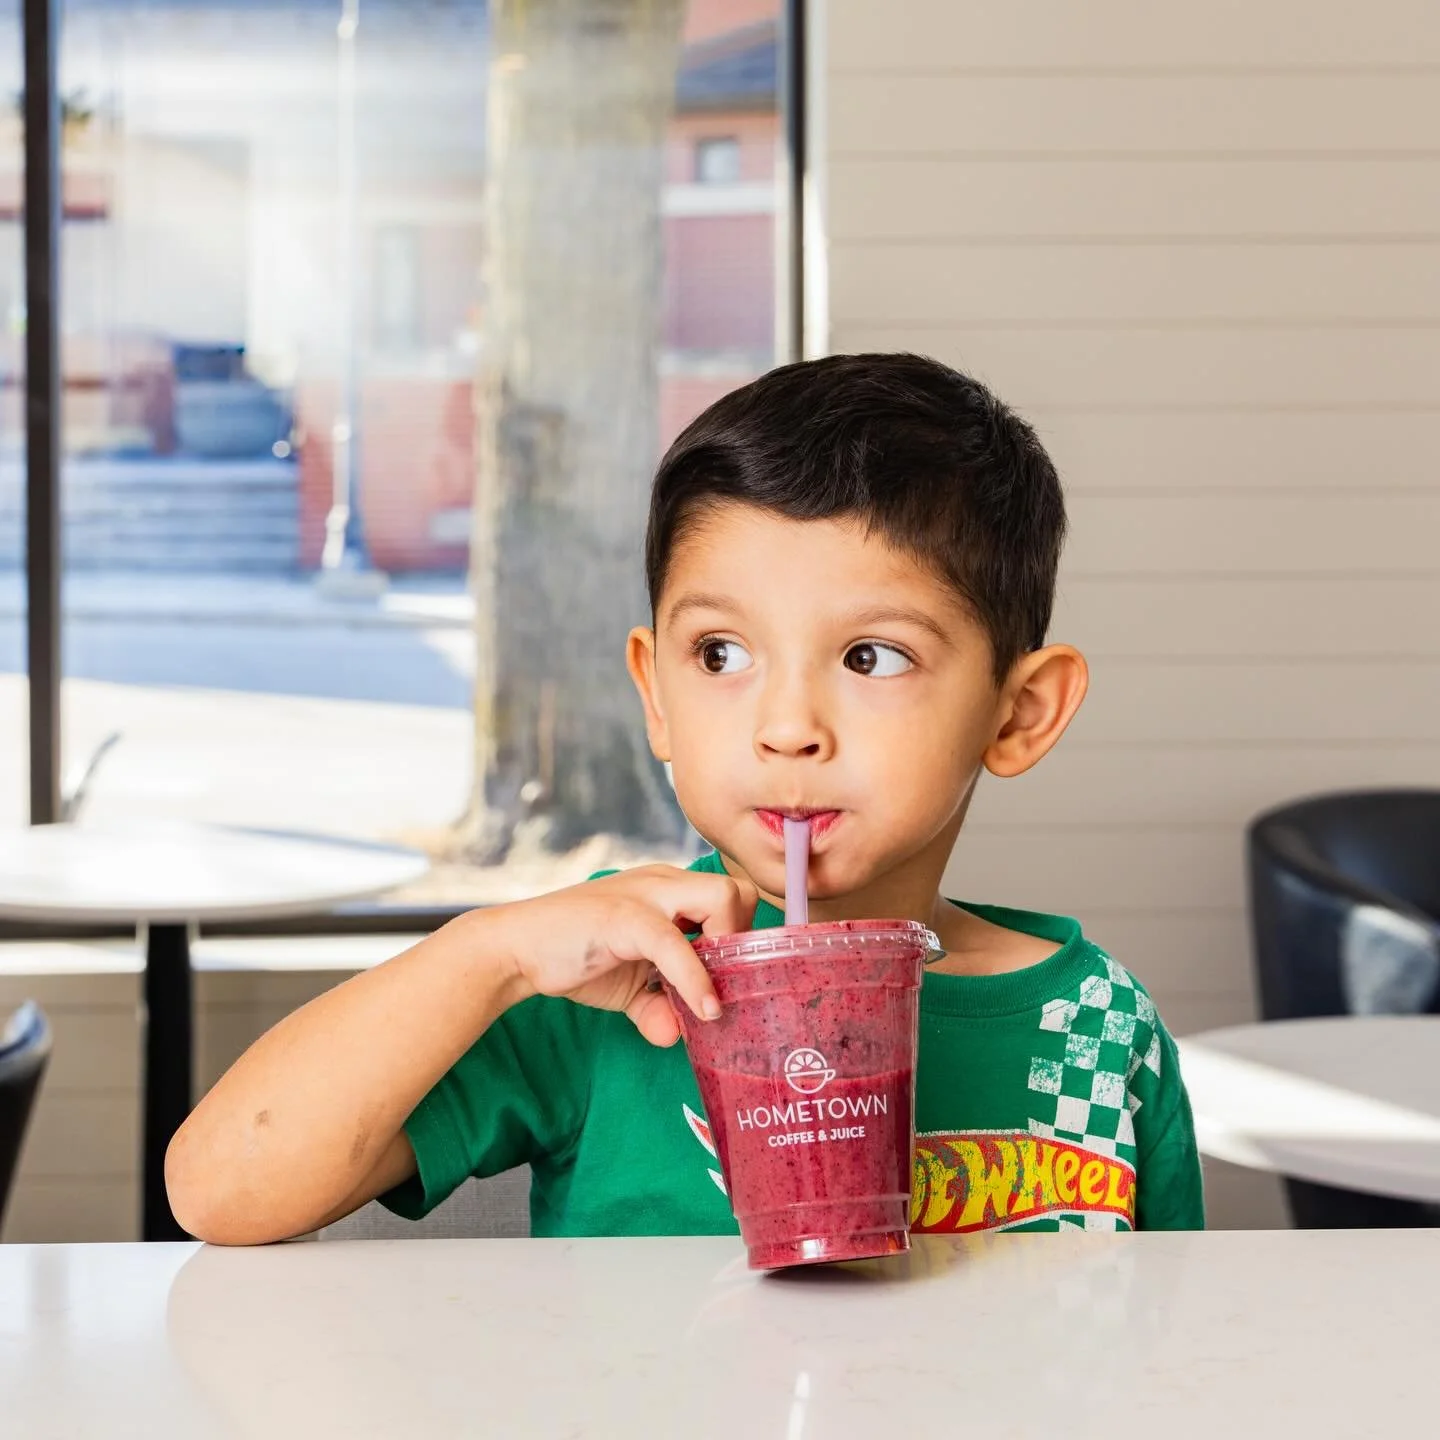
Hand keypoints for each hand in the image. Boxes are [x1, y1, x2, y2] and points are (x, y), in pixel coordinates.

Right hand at [490, 865, 757, 1046]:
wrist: (514, 949)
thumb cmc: (574, 958)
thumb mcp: (628, 990)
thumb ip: (659, 1009)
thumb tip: (679, 1036)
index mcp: (669, 891)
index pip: (733, 896)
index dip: (742, 936)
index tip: (737, 977)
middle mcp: (664, 884)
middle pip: (739, 889)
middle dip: (745, 936)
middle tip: (727, 978)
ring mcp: (646, 896)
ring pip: (721, 898)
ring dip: (730, 947)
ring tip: (716, 992)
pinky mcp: (625, 918)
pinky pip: (675, 944)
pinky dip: (696, 979)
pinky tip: (703, 1011)